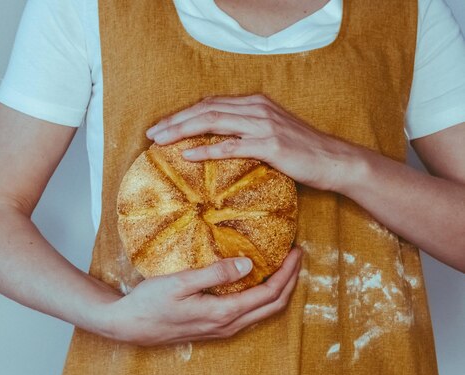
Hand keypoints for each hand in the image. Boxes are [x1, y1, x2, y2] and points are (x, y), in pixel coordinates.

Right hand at [100, 247, 301, 346]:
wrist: (129, 325)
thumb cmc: (150, 303)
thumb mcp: (181, 283)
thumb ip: (215, 274)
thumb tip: (247, 264)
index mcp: (224, 313)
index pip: (268, 294)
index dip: (287, 274)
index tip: (296, 253)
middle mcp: (228, 325)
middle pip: (272, 307)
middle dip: (290, 282)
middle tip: (297, 258)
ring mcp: (221, 329)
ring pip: (262, 312)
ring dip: (278, 291)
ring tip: (284, 268)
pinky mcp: (213, 327)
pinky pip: (249, 314)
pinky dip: (262, 298)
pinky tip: (256, 283)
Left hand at [145, 94, 362, 191]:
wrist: (334, 160)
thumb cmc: (300, 150)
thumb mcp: (269, 132)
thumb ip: (243, 130)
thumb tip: (214, 140)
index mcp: (254, 103)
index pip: (210, 104)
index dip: (183, 114)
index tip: (161, 127)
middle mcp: (256, 108)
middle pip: (206, 110)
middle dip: (175, 121)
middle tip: (151, 134)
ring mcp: (263, 124)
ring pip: (213, 122)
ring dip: (183, 131)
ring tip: (160, 141)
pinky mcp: (270, 144)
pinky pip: (232, 146)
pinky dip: (207, 151)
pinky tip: (188, 156)